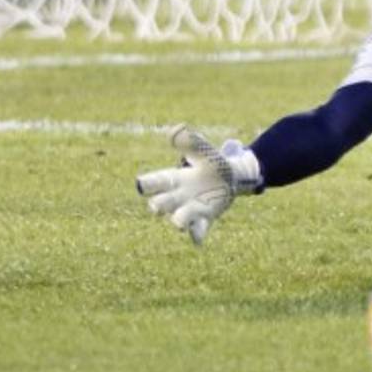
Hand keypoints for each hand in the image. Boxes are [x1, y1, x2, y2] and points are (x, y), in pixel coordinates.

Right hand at [135, 125, 259, 244]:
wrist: (230, 177)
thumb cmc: (210, 162)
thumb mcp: (202, 149)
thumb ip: (189, 140)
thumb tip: (174, 130)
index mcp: (173, 179)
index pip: (154, 182)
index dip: (146, 184)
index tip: (141, 185)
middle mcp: (177, 197)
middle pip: (160, 204)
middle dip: (157, 206)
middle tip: (156, 206)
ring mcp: (189, 209)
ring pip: (177, 219)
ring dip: (177, 221)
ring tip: (178, 223)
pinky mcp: (204, 219)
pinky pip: (198, 231)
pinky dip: (196, 236)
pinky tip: (197, 241)